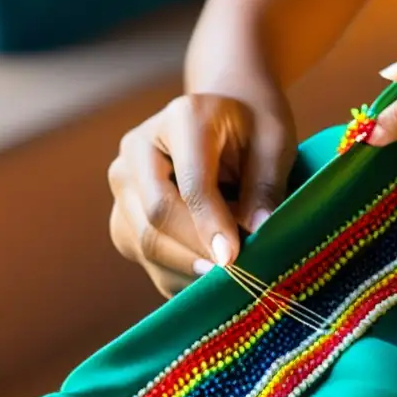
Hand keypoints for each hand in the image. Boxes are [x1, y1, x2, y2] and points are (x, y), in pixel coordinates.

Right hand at [108, 88, 295, 297]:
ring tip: (229, 275)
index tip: (233, 258)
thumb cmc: (252, 130)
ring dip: (188, 269)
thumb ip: (266, 185)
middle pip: (156, 216)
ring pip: (144, 244)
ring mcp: (123, 184)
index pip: (190, 183)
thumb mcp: (274, 143)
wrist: (221, 122)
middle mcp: (137, 148)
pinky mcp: (122, 216)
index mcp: (181, 119)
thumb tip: (256, 231)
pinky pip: (145, 260)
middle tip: (236, 277)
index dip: (210, 224)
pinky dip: (179, 277)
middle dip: (196, 252)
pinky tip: (210, 275)